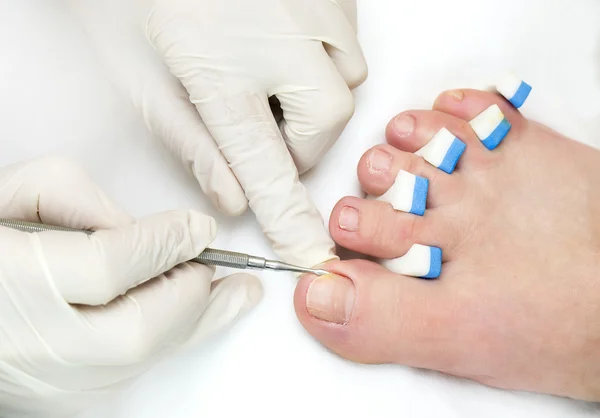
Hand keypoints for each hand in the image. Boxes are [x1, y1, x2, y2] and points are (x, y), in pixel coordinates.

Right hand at [0, 156, 261, 416]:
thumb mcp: (9, 194)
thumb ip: (76, 197)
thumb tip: (140, 226)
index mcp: (11, 280)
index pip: (110, 266)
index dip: (164, 244)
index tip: (198, 227)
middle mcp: (33, 340)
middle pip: (140, 327)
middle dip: (193, 293)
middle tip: (231, 270)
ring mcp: (49, 378)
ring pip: (144, 356)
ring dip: (199, 321)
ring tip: (238, 298)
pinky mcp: (63, 396)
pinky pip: (132, 369)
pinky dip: (171, 339)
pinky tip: (195, 317)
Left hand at [68, 0, 367, 267]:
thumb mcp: (139, 73)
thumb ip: (190, 141)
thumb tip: (229, 197)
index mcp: (219, 66)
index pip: (267, 165)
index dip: (291, 216)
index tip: (312, 248)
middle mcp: (275, 32)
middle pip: (328, 117)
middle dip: (304, 140)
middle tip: (265, 131)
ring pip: (347, 74)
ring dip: (316, 95)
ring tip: (269, 76)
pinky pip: (348, 31)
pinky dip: (325, 53)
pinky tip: (282, 39)